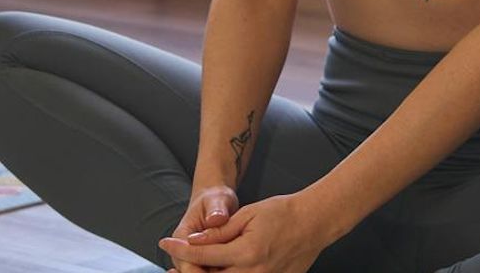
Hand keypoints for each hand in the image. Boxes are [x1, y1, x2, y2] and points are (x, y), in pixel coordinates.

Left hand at [158, 193, 332, 272]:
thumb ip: (219, 232)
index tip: (165, 242)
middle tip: (173, 265)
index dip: (180, 250)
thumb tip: (193, 242)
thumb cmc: (282, 213)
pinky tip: (218, 269)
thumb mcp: (247, 215)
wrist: (314, 222)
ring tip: (191, 268)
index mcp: (246, 253)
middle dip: (189, 272)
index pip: (203, 256)